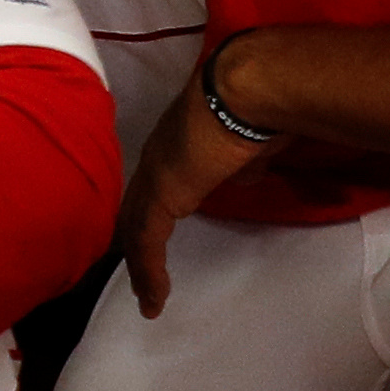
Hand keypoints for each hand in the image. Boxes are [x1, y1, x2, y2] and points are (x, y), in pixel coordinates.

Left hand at [120, 55, 278, 315]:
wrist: (248, 91)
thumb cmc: (256, 109)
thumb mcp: (251, 146)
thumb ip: (241, 164)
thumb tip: (242, 173)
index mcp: (175, 146)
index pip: (153, 188)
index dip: (150, 215)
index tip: (152, 242)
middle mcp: (156, 158)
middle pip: (134, 208)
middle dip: (133, 243)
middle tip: (138, 276)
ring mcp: (154, 174)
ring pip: (135, 228)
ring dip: (140, 265)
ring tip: (146, 299)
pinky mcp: (162, 194)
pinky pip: (147, 240)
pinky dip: (148, 272)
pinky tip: (153, 299)